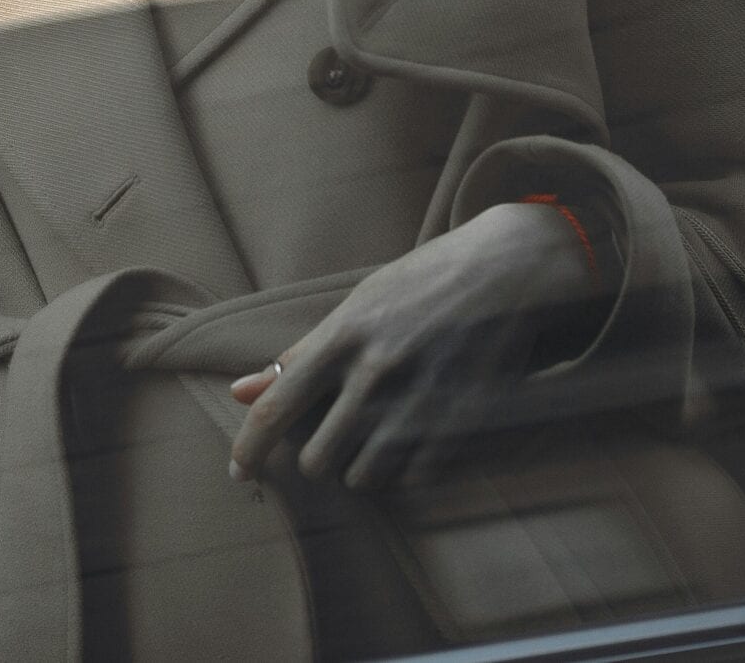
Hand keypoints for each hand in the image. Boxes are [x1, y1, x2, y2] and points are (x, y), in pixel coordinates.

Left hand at [226, 202, 598, 489]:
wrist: (505, 269)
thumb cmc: (421, 284)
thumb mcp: (356, 306)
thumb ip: (299, 355)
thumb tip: (240, 391)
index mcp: (342, 335)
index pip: (277, 408)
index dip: (250, 449)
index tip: (239, 474)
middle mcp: (376, 369)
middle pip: (317, 457)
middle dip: (319, 460)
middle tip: (333, 442)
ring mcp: (421, 396)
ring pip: (363, 475)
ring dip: (361, 469)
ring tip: (374, 442)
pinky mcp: (463, 417)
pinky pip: (415, 476)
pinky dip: (406, 471)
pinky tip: (411, 448)